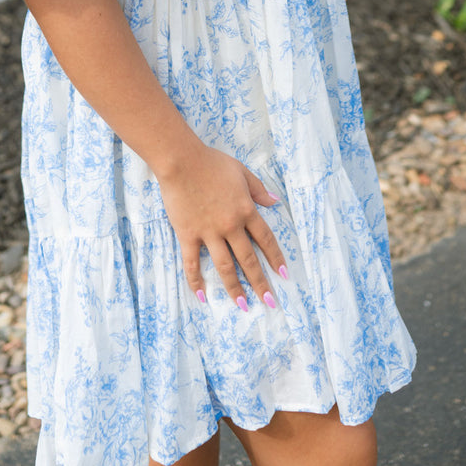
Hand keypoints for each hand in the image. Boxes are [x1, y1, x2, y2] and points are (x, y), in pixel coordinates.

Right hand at [157, 140, 285, 309]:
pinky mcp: (188, 234)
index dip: (276, 258)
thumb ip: (258, 189)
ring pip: (225, 265)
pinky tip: (202, 296)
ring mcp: (209, 232)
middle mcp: (230, 225)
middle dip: (260, 282)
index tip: (284, 275)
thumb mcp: (241, 171)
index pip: (265, 239)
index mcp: (246, 209)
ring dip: (234, 287)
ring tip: (243, 305)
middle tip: (269, 301)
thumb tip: (275, 202)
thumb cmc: (211, 162)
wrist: (181, 161)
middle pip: (249, 258)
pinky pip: (192, 262)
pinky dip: (196, 280)